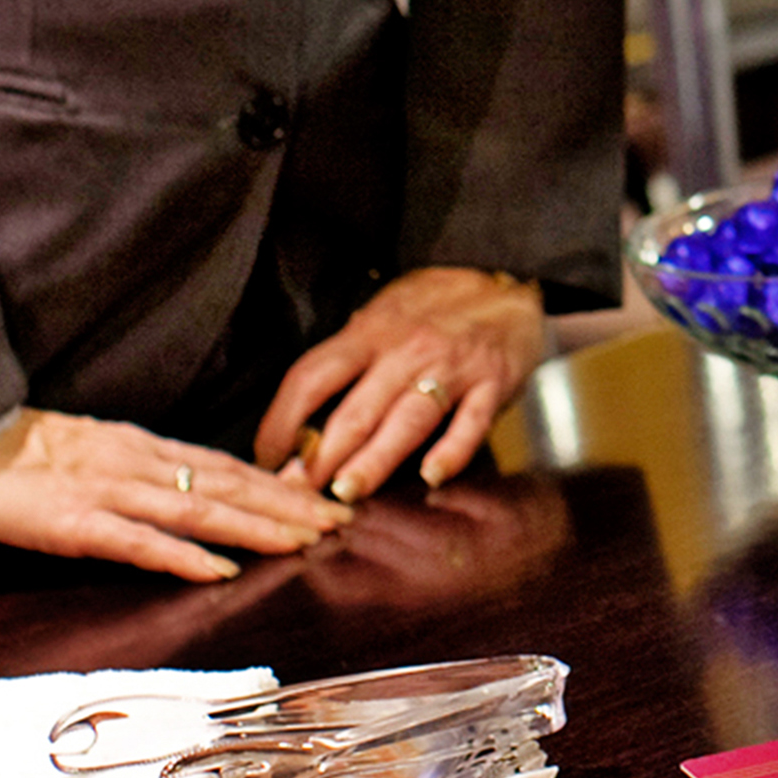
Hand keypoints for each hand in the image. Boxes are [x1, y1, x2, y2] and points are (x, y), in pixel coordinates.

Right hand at [0, 409, 348, 582]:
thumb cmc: (22, 455)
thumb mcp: (97, 453)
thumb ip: (146, 471)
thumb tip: (198, 488)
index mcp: (144, 450)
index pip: (226, 468)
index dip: (278, 486)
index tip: (324, 500)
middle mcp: (139, 466)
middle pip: (228, 487)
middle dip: (287, 507)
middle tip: (339, 523)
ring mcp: (109, 493)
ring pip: (199, 510)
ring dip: (256, 527)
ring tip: (304, 541)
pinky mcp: (75, 523)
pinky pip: (138, 541)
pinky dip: (183, 555)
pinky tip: (221, 569)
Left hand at [252, 267, 544, 501]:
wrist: (509, 283)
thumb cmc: (436, 307)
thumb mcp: (383, 317)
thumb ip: (351, 361)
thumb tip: (303, 421)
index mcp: (370, 333)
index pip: (312, 378)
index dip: (282, 420)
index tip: (268, 457)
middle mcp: (407, 350)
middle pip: (356, 409)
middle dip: (322, 457)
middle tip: (297, 494)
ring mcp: (453, 367)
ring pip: (407, 420)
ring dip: (374, 460)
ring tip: (348, 492)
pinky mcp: (494, 383)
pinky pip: (471, 422)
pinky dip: (452, 451)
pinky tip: (432, 476)